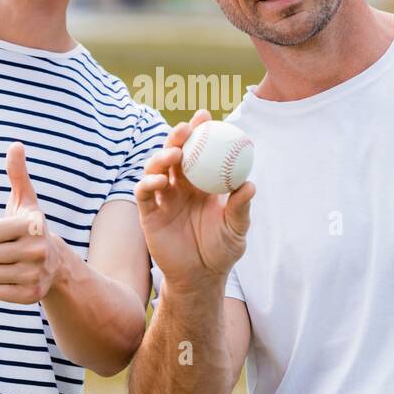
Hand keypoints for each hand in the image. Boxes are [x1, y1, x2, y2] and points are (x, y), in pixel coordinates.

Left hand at [0, 143, 62, 303]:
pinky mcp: (31, 296)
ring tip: (9, 265)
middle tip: (8, 250)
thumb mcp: (24, 201)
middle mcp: (37, 250)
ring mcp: (35, 274)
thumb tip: (15, 145)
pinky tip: (13, 279)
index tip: (6, 233)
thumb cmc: (30, 229)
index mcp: (33, 225)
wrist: (55, 265)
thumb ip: (17, 174)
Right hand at [134, 110, 254, 290]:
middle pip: (174, 153)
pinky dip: (148, 184)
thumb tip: (249, 185)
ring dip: (162, 157)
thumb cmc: (222, 250)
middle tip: (186, 128)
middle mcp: (180, 186)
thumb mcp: (236, 229)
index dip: (199, 131)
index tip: (205, 116)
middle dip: (177, 137)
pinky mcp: (149, 214)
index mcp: (202, 183)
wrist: (200, 278)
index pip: (199, 151)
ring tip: (174, 155)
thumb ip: (240, 208)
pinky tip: (159, 182)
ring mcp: (163, 199)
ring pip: (156, 169)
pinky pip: (144, 194)